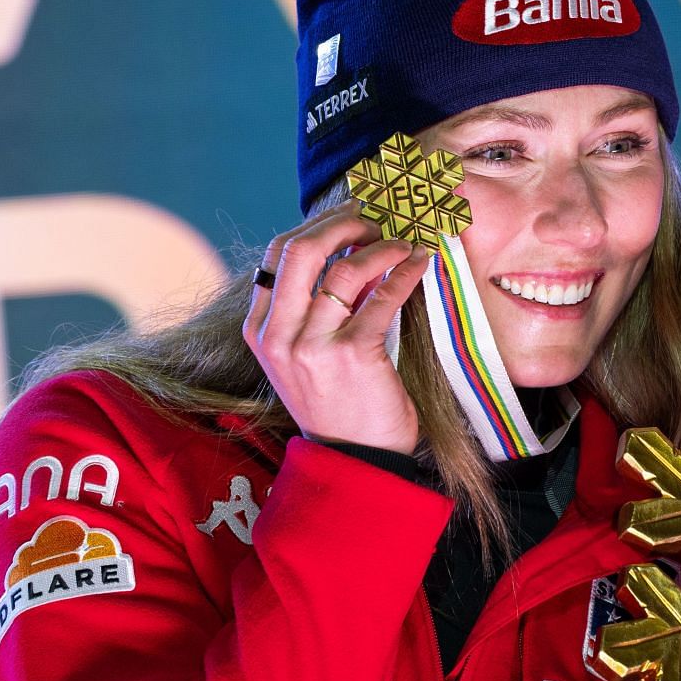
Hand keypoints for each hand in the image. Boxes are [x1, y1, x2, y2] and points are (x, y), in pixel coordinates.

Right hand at [242, 205, 434, 452]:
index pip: (277, 255)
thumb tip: (346, 250)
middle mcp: (279, 335)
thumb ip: (313, 308)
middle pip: (301, 250)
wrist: (355, 461)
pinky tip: (419, 263)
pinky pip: (382, 297)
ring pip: (344, 269)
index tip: (348, 219)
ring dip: (381, 247)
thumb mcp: (305, 355)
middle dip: (342, 224)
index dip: (317, 226)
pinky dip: (404, 272)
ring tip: (404, 243)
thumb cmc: (337, 403)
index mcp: (260, 330)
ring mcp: (312, 346)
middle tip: (375, 220)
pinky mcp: (352, 355)